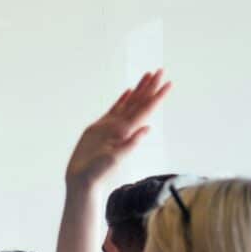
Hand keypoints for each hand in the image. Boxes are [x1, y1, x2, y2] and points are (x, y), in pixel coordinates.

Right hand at [66, 70, 170, 190]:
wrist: (82, 180)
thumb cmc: (97, 173)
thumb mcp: (115, 159)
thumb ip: (130, 144)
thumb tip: (147, 128)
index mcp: (127, 132)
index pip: (145, 110)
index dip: (156, 96)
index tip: (168, 83)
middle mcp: (122, 127)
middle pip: (139, 102)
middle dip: (150, 87)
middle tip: (161, 70)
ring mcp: (111, 127)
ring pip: (128, 103)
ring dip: (139, 89)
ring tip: (148, 75)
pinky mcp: (99, 128)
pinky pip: (114, 110)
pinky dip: (122, 100)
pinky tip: (128, 92)